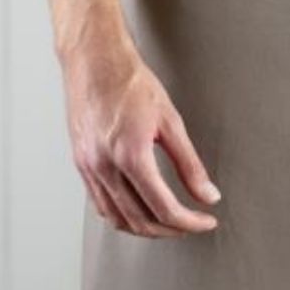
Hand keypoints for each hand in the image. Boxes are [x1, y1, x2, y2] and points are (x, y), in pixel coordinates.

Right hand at [66, 39, 221, 237]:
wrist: (94, 59)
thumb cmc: (131, 82)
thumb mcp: (170, 120)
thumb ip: (190, 164)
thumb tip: (208, 195)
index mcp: (130, 155)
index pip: (164, 208)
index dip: (190, 222)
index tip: (206, 221)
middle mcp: (105, 167)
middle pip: (140, 220)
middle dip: (170, 230)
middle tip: (191, 224)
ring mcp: (89, 167)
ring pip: (117, 219)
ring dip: (145, 228)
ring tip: (169, 222)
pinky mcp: (80, 163)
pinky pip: (100, 204)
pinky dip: (121, 216)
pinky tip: (137, 209)